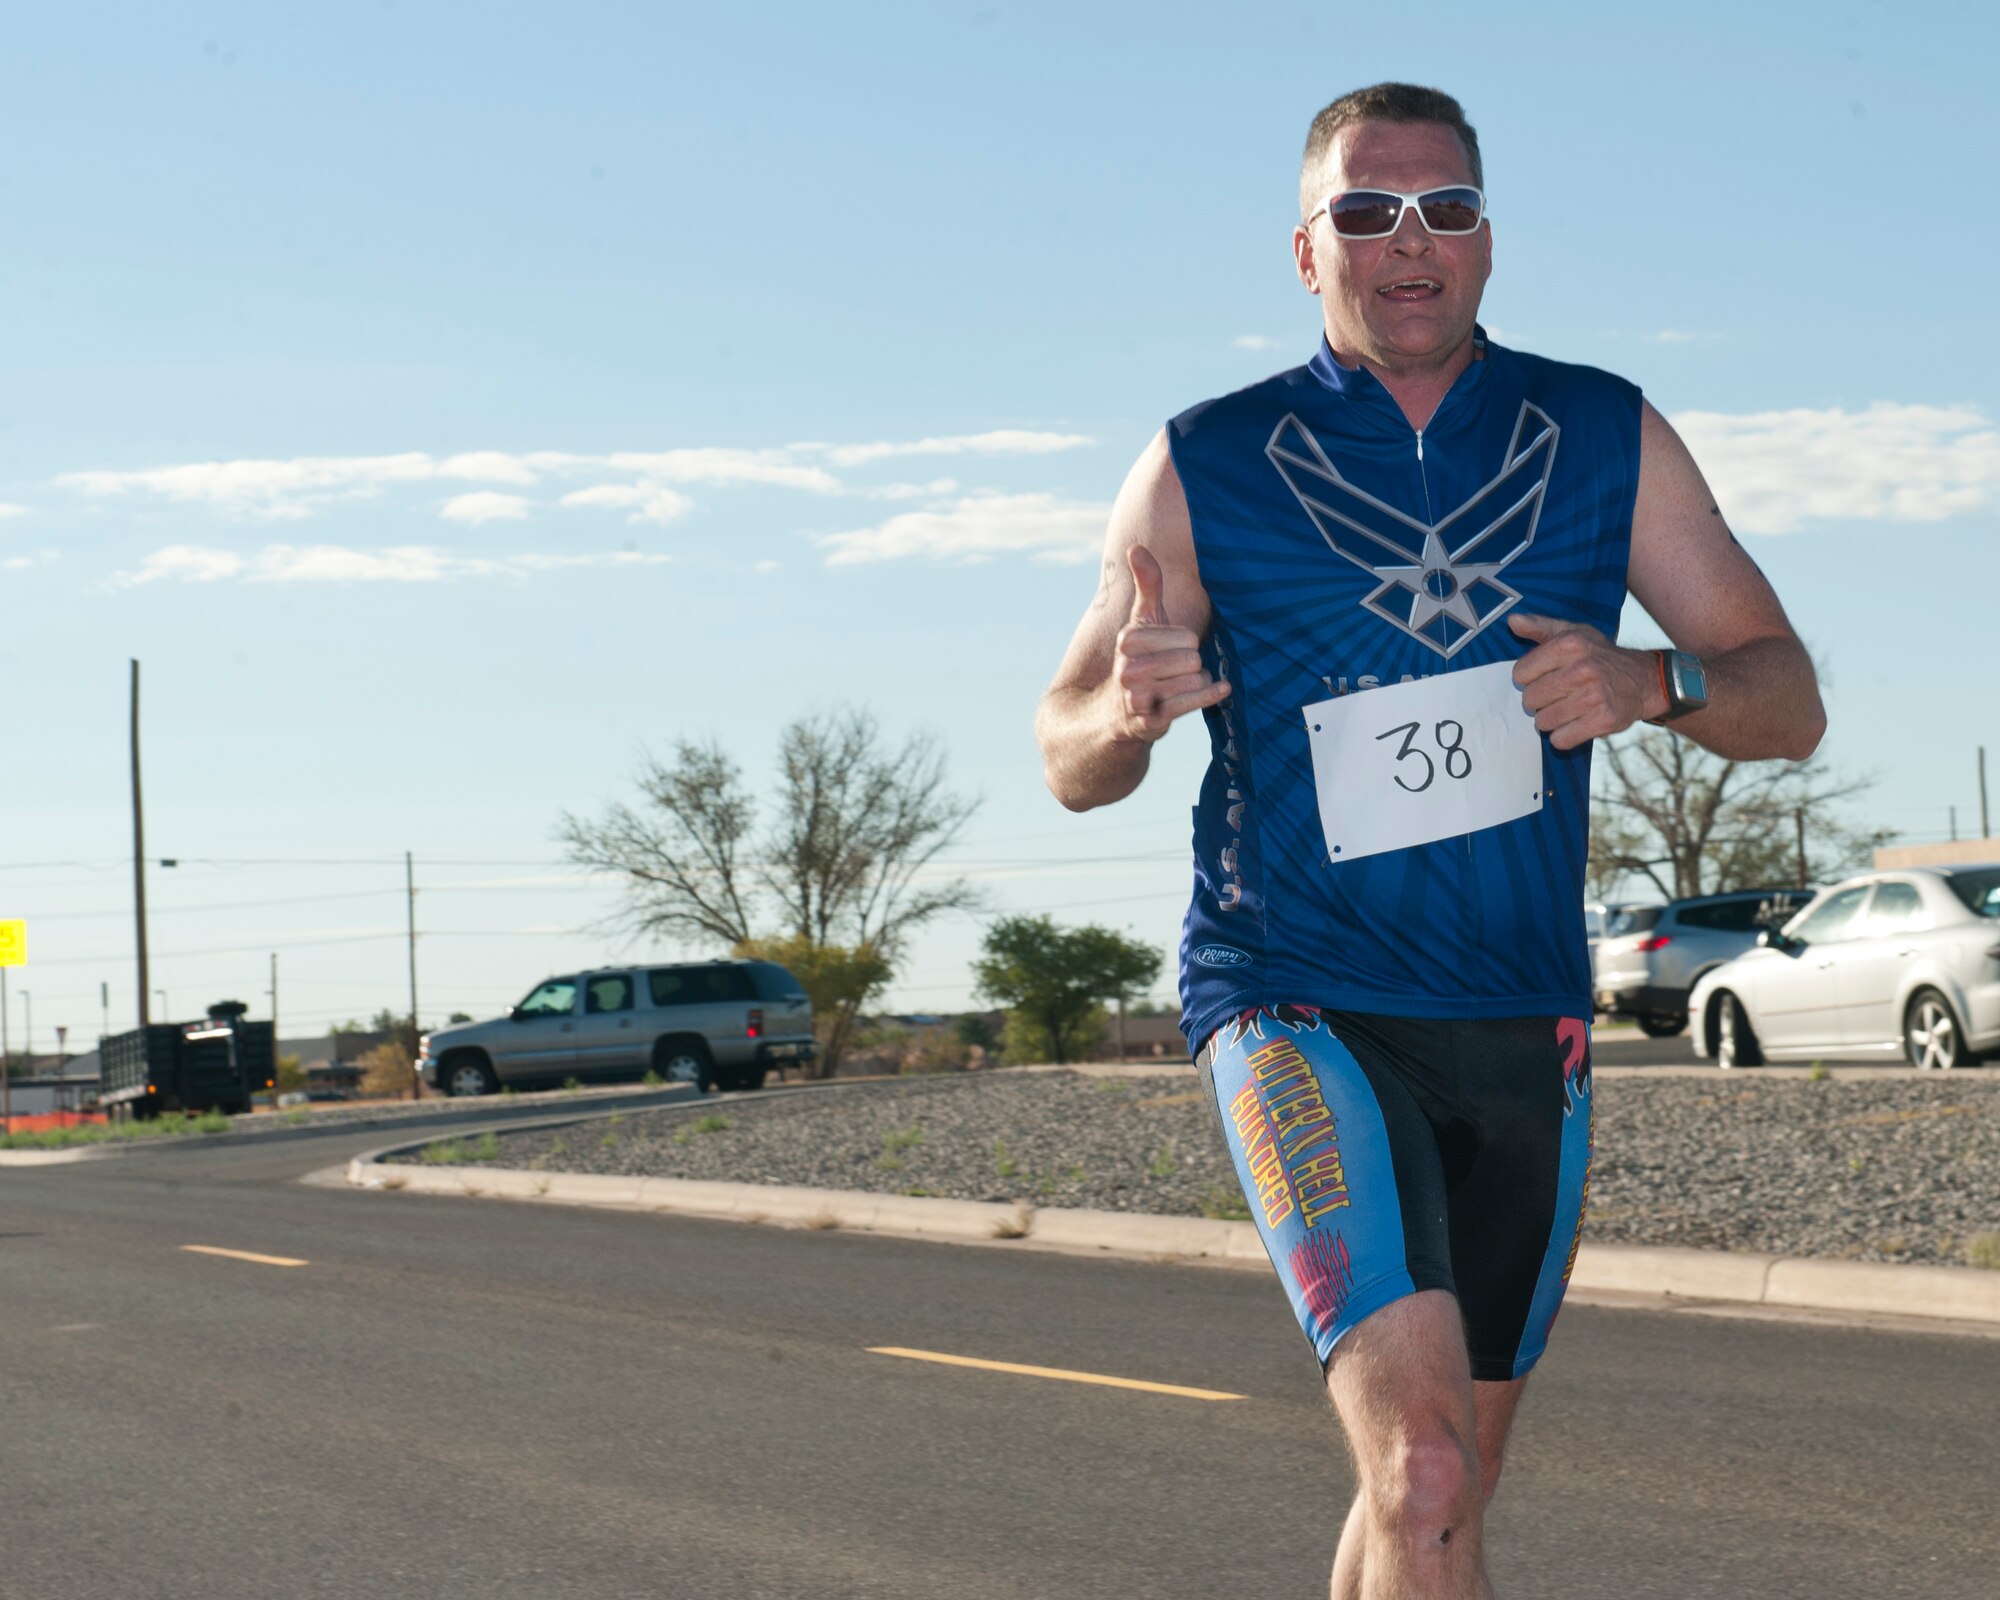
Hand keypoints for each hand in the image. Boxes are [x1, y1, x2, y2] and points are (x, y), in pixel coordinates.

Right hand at [1111, 546, 1229, 741]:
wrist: (1115, 713)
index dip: (1186, 642)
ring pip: (1193, 680)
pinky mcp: (1149, 720)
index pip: (1185, 636)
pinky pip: (1190, 702)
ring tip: (1180, 684)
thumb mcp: (1142, 622)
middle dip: (1192, 664)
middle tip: (1178, 669)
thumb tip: (1136, 547)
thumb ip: (1147, 585)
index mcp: (1127, 640)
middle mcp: (1127, 668)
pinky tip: (1221, 688)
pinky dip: (1210, 694)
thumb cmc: (1140, 659)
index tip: (1171, 649)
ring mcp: (1136, 697)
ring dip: (1196, 682)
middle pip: (1190, 659)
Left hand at [1508, 613, 1665, 749]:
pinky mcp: (1606, 720)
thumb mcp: (1573, 633)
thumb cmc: (1599, 655)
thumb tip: (1513, 621)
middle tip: (1556, 695)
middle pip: (1531, 699)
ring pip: (1544, 721)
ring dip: (1550, 719)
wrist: (1644, 679)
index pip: (1521, 673)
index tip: (1543, 677)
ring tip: (1566, 709)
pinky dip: (1563, 736)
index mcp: (1571, 644)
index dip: (1528, 679)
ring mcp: (1596, 696)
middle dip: (1538, 701)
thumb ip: (1540, 627)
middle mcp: (1584, 669)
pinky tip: (1575, 724)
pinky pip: (1562, 739)